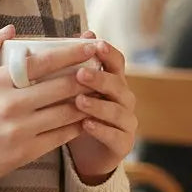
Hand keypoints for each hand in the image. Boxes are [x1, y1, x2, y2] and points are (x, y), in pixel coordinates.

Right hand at [0, 26, 101, 183]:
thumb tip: (10, 30)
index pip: (41, 62)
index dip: (70, 53)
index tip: (88, 46)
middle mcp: (11, 105)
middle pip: (61, 86)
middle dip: (87, 75)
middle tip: (101, 67)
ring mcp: (21, 129)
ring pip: (66, 111)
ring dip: (87, 100)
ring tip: (100, 91)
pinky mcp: (28, 151)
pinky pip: (62, 134)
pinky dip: (78, 124)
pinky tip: (86, 116)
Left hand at [64, 32, 136, 184]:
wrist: (85, 154)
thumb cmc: (76, 114)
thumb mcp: (71, 89)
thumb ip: (70, 65)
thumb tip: (66, 38)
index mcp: (113, 81)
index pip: (116, 62)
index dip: (108, 52)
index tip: (95, 44)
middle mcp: (124, 99)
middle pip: (117, 84)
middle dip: (99, 78)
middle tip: (79, 74)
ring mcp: (126, 122)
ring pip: (117, 110)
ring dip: (98, 105)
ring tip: (79, 102)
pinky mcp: (123, 144)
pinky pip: (115, 136)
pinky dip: (101, 130)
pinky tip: (86, 125)